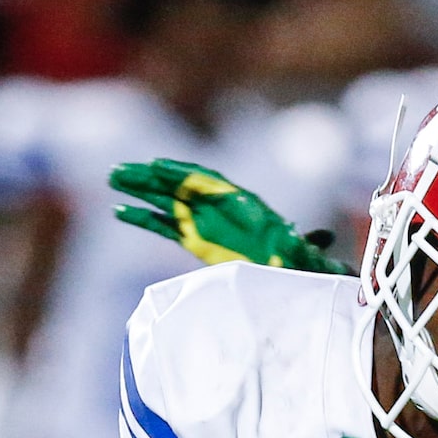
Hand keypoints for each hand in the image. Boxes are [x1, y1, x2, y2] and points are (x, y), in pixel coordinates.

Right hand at [109, 160, 350, 274]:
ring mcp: (202, 221)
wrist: (285, 270)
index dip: (182, 173)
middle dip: (150, 178)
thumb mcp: (301, 250)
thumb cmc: (293, 257)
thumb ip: (304, 243)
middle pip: (178, 186)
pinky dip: (142, 219)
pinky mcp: (193, 240)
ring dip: (138, 190)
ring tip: (112, 180)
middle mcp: (216, 207)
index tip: (160, 167)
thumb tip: (326, 241)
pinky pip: (163, 226)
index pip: (206, 180)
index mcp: (238, 201)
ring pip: (165, 201)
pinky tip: (119, 213)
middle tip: (120, 170)